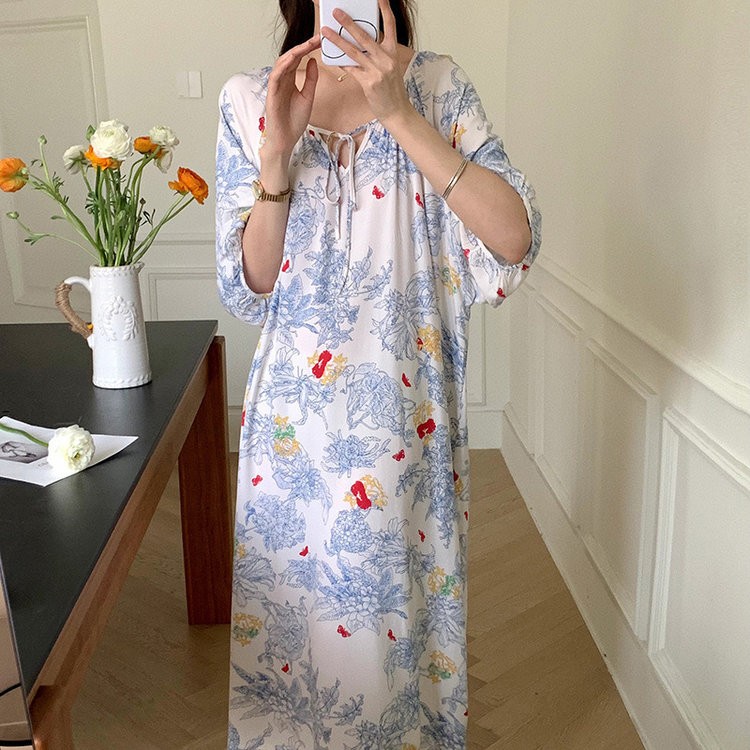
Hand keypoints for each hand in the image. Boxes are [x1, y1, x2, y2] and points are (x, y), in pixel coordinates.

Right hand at [262, 35, 320, 160]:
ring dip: (294, 52)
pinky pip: (275, 77)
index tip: (321, 41)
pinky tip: (291, 59)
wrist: (286, 140)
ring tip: (307, 45)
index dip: (308, 49)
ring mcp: (276, 87)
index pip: (298, 59)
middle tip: (317, 38)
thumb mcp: (308, 97)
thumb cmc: (294, 121)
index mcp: (290, 80)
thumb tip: (313, 60)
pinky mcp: (271, 95)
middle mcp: (282, 80)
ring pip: (282, 64)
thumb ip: (311, 80)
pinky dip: (282, 66)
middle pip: (291, 58)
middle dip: (303, 46)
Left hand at [321, 0, 413, 124]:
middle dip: (349, 23)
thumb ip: (378, 54)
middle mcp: (386, 59)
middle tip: (337, 12)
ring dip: (338, 40)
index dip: (385, 10)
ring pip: (354, 51)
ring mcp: (377, 71)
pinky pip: (351, 69)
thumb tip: (361, 43)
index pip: (390, 26)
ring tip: (326, 31)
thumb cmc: (392, 89)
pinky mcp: (369, 83)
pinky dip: (341, 63)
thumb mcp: (390, 67)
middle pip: (365, 36)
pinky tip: (333, 57)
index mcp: (392, 52)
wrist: (397, 111)